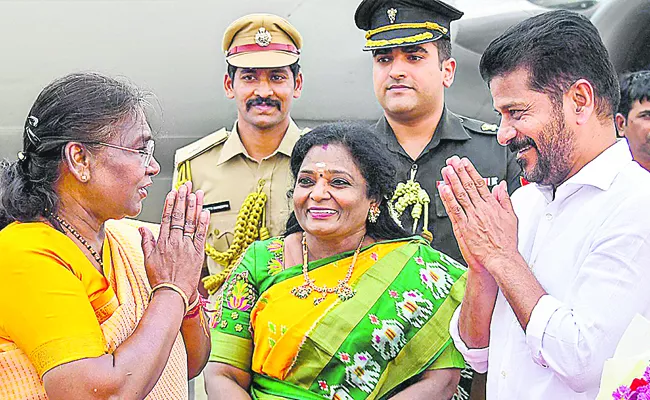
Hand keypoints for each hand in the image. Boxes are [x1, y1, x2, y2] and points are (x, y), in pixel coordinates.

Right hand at [139, 182, 208, 300]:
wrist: (172, 294)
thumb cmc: (160, 279)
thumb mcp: (148, 259)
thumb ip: (146, 242)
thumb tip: (142, 229)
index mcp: (163, 242)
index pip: (168, 217)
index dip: (171, 203)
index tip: (174, 192)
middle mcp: (175, 241)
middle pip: (180, 216)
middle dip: (183, 199)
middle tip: (186, 186)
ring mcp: (187, 246)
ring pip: (191, 222)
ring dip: (194, 206)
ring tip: (196, 193)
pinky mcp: (198, 253)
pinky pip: (201, 235)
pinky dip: (203, 223)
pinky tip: (205, 211)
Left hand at [437, 156, 518, 272]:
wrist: (502, 258)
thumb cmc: (506, 241)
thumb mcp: (511, 217)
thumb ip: (505, 200)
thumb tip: (502, 186)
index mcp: (492, 206)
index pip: (480, 184)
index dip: (471, 172)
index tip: (465, 163)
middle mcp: (482, 209)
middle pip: (469, 186)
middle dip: (460, 172)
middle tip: (452, 161)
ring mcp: (472, 217)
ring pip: (461, 195)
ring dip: (453, 181)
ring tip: (446, 170)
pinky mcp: (464, 227)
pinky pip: (455, 210)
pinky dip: (448, 199)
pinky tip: (443, 189)